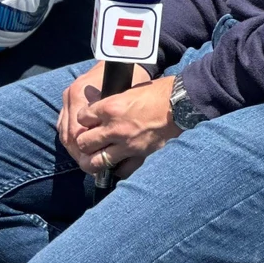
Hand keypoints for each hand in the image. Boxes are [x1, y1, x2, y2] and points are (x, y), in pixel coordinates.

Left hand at [57, 65, 169, 181]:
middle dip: (83, 143)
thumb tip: (102, 111)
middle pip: (84, 142)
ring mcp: (127, 145)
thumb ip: (113, 103)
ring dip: (94, 160)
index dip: (83, 120)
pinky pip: (121, 171)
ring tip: (95, 159)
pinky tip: (118, 165)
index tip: (88, 121)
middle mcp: (115, 128)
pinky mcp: (141, 156)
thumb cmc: (158, 92)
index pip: (82, 118)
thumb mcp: (128, 91)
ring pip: (97, 161)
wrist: (182, 104)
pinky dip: (118, 169)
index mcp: (110, 107)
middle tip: (89, 142)